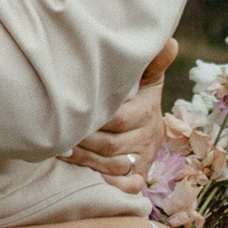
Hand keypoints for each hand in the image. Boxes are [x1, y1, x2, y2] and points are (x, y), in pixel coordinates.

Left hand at [67, 39, 175, 194]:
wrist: (150, 129)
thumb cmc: (138, 97)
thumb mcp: (146, 78)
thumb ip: (152, 61)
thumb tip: (170, 41)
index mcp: (147, 111)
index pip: (117, 118)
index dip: (93, 120)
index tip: (70, 115)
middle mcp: (148, 137)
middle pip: (110, 145)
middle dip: (82, 142)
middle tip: (56, 136)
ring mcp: (144, 160)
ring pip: (112, 165)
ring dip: (85, 161)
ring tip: (60, 151)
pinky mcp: (139, 179)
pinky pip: (125, 186)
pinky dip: (106, 183)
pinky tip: (84, 175)